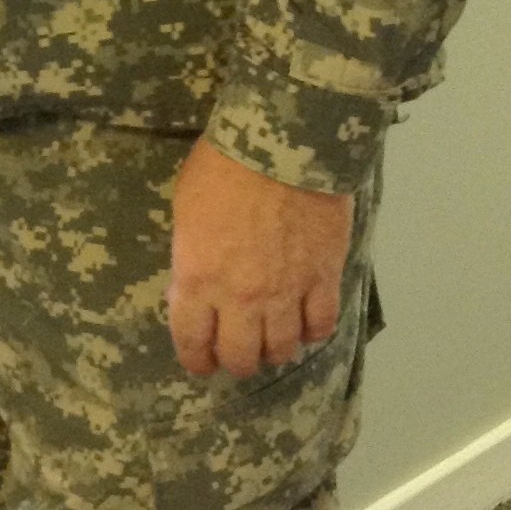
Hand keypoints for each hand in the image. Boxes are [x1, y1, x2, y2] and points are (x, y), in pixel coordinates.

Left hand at [167, 136, 353, 380]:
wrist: (283, 146)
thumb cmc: (222, 168)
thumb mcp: (186, 212)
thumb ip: (191, 257)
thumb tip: (196, 283)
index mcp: (199, 281)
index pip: (193, 341)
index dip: (197, 359)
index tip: (202, 363)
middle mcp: (242, 298)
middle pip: (241, 356)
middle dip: (237, 361)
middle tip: (239, 354)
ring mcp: (287, 292)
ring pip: (283, 348)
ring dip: (275, 351)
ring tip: (273, 342)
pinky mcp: (325, 278)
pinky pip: (323, 324)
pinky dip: (314, 332)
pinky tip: (307, 325)